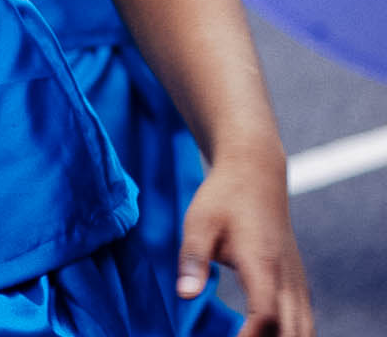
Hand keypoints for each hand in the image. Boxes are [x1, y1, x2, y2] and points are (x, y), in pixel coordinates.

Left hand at [178, 150, 312, 336]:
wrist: (257, 171)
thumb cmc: (224, 196)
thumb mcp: (199, 220)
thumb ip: (193, 257)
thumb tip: (185, 294)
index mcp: (263, 264)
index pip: (266, 317)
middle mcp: (287, 279)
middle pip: (293, 334)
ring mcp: (297, 284)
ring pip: (305, 332)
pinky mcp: (298, 285)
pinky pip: (305, 324)